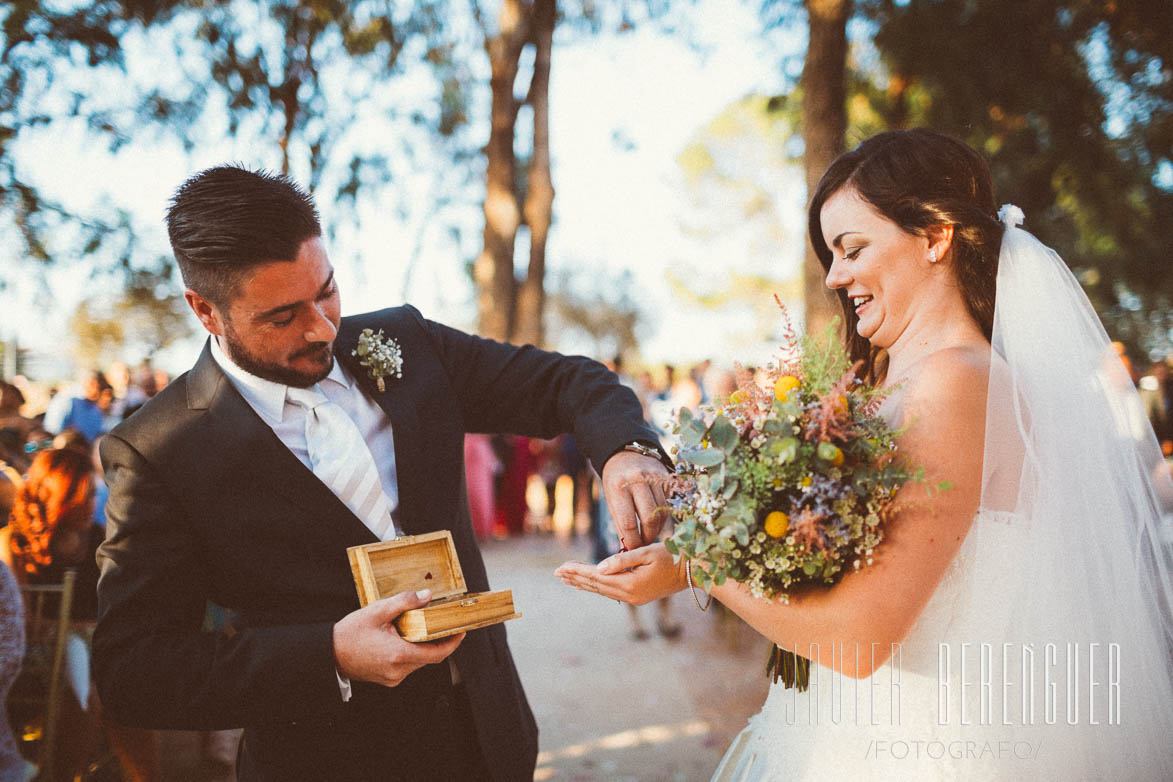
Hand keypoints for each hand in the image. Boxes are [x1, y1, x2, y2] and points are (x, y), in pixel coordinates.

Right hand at [333, 589, 464, 687]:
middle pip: (429, 657)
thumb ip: (404, 602)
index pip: (437, 654)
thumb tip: (427, 595)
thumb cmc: (350, 633)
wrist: (329, 654)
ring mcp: (393, 678)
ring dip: (423, 647)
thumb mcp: (377, 611)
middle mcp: (398, 671)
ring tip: (420, 628)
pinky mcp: (388, 679)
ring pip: (418, 662)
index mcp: (398, 655)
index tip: (462, 631)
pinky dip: (411, 653)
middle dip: (437, 641)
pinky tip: (404, 639)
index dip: (453, 643)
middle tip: (442, 624)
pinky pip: (407, 666)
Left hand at [555, 543, 686, 605]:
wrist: (692, 571)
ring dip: (583, 583)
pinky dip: (596, 586)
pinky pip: (610, 591)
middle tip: (556, 573)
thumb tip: (598, 568)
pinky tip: (587, 584)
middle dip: (575, 578)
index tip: (561, 567)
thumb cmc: (672, 556)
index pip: (596, 577)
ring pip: (601, 590)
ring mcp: (634, 598)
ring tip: (566, 578)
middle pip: (595, 586)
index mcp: (629, 584)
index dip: (577, 571)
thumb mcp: (647, 552)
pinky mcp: (637, 596)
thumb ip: (621, 560)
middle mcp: (629, 595)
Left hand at [600, 450, 670, 548]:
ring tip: (650, 534)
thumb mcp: (611, 500)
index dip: (633, 540)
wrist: (625, 453)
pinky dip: (663, 516)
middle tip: (645, 543)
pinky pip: (668, 503)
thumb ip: (620, 523)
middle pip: (649, 519)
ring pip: (662, 512)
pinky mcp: (666, 477)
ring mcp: (654, 477)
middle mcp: (637, 480)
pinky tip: (657, 520)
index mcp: (618, 487)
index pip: (628, 522)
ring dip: (658, 528)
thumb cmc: (615, 482)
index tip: (633, 548)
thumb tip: (629, 549)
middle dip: (648, 536)